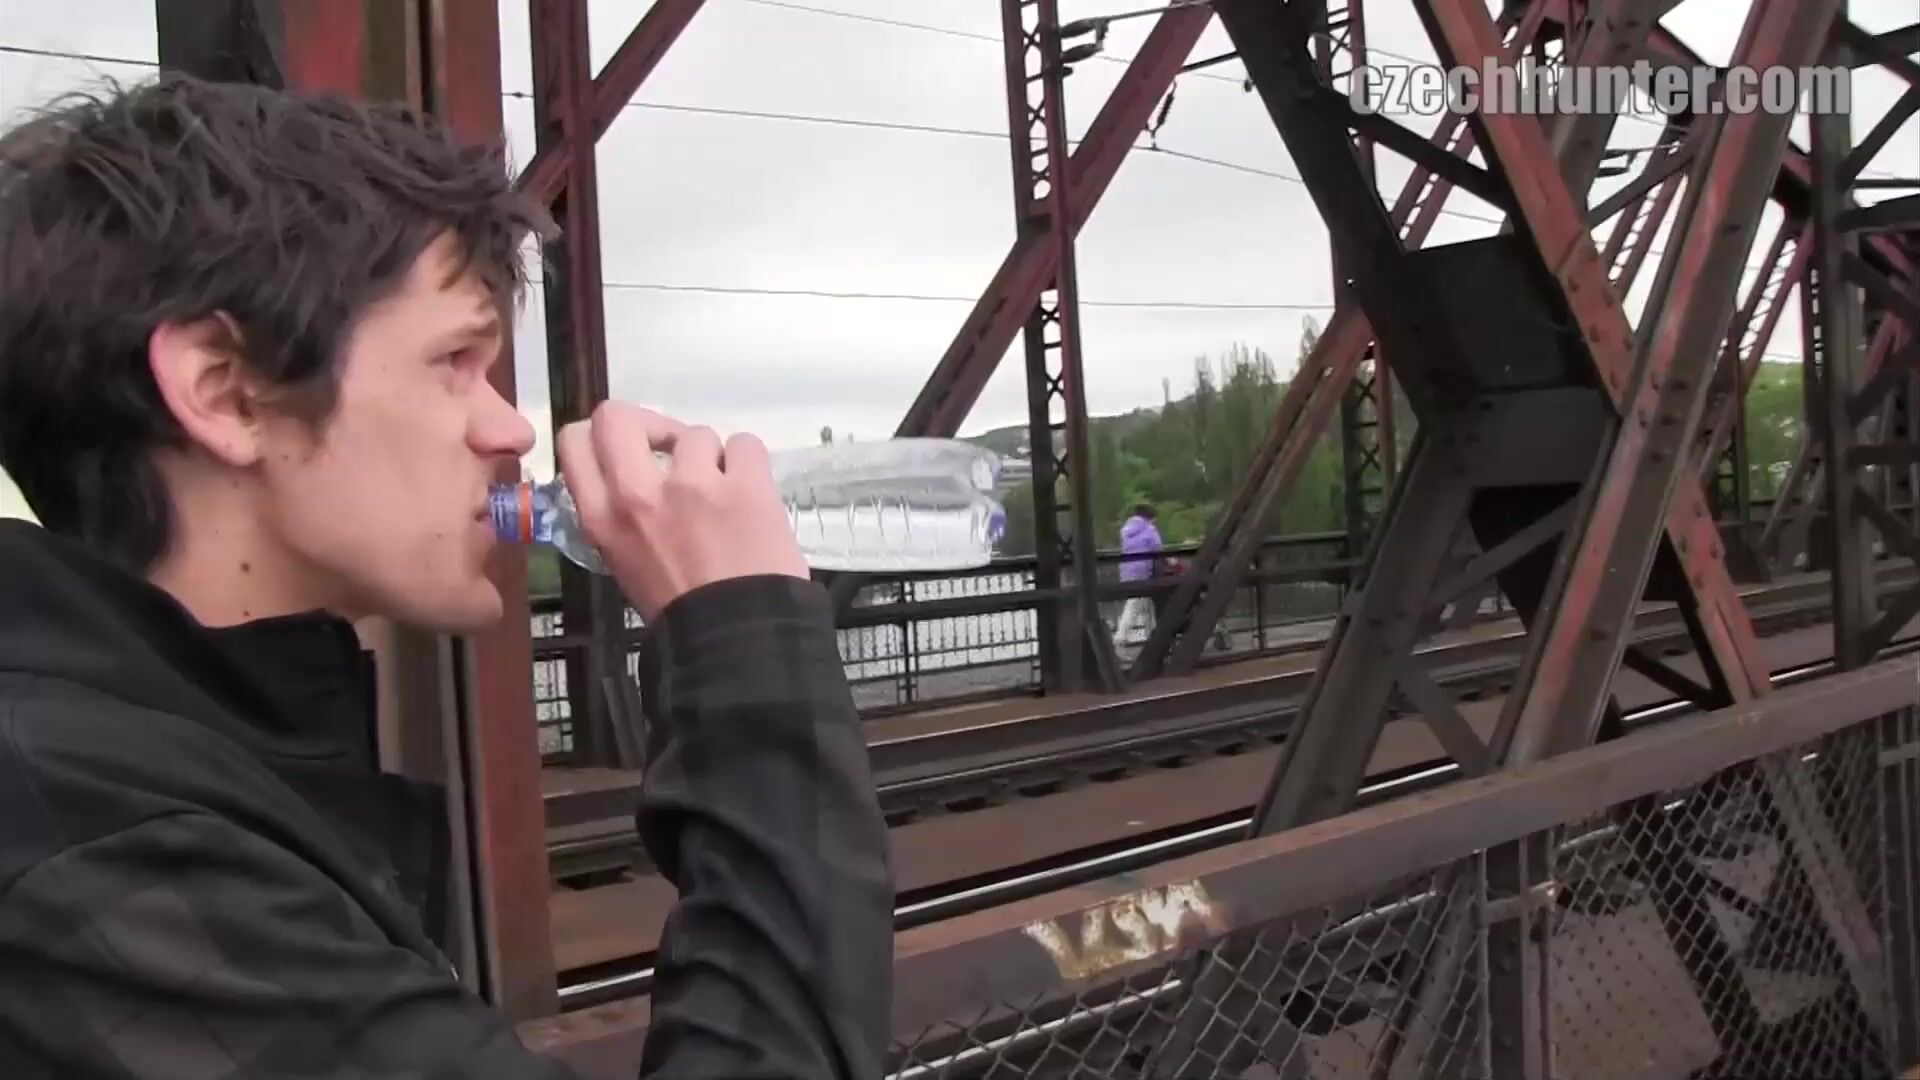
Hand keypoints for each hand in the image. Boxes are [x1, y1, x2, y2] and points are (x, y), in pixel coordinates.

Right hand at [555, 402, 807, 619]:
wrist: (737, 639)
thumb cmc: (680, 610)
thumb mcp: (626, 562)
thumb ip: (622, 516)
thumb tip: (637, 477)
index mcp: (602, 518)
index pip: (575, 441)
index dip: (602, 436)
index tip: (628, 449)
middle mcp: (637, 493)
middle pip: (618, 415)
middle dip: (648, 425)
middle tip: (670, 450)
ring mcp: (692, 485)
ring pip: (695, 433)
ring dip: (711, 459)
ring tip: (724, 497)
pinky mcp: (744, 485)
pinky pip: (743, 444)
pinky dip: (749, 466)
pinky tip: (751, 496)